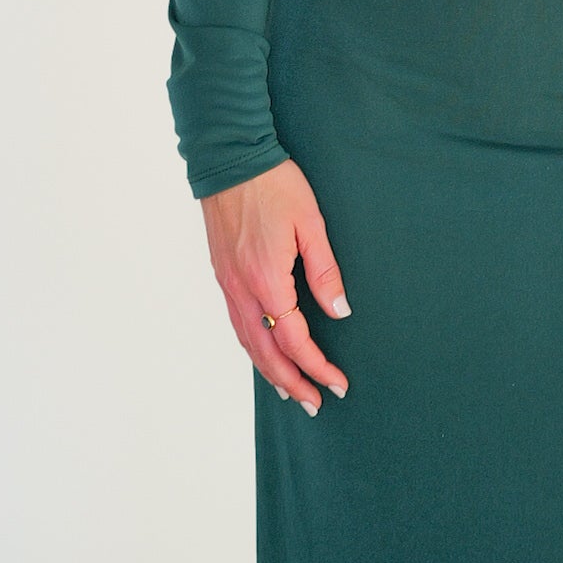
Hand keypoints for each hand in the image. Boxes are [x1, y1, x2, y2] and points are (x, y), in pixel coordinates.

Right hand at [199, 158, 350, 412]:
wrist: (230, 158)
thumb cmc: (274, 184)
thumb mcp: (311, 223)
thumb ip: (325, 270)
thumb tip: (339, 311)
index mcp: (267, 280)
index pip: (295, 340)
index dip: (318, 367)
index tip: (337, 383)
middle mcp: (242, 289)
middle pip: (266, 353)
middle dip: (292, 382)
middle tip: (315, 403)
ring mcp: (228, 283)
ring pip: (247, 342)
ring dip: (269, 371)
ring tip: (290, 391)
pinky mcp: (222, 274)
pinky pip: (238, 323)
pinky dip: (253, 347)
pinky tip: (264, 353)